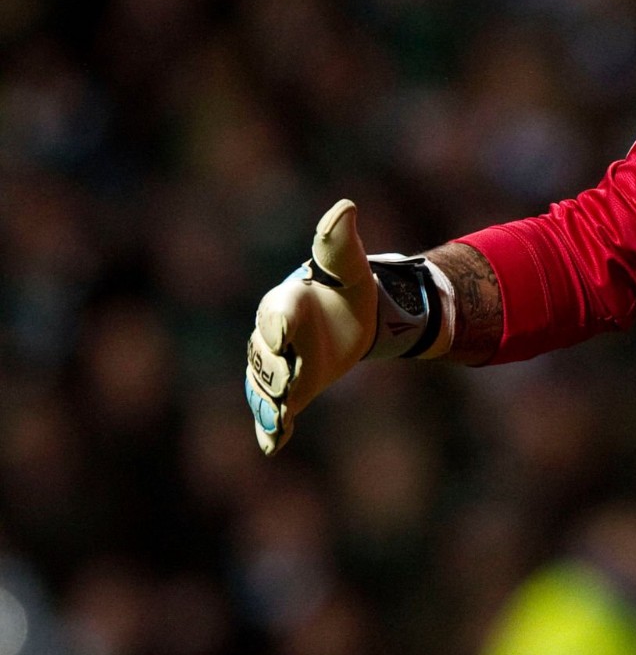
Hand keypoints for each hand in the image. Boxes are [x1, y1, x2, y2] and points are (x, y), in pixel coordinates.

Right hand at [245, 199, 375, 454]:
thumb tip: (345, 207)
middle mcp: (272, 337)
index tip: (283, 333)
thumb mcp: (349, 267)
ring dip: (268, 404)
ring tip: (276, 420)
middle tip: (286, 380)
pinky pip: (273, 412)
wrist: (350, 318)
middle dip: (273, 368)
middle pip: (265, 356)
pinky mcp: (289, 392)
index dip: (279, 323)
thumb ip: (339, 243)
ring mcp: (277, 366)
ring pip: (265, 386)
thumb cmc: (346, 288)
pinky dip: (270, 430)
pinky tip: (272, 447)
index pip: (277, 313)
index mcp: (286, 302)